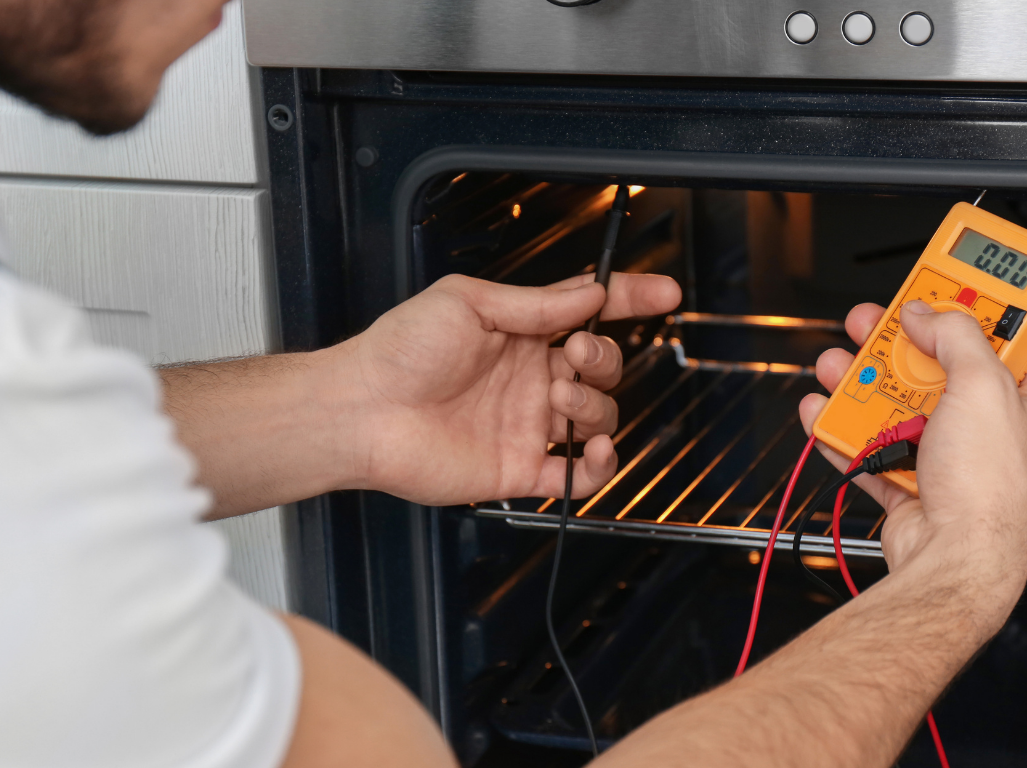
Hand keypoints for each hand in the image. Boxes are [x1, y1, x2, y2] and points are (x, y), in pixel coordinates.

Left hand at [334, 272, 681, 506]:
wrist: (362, 411)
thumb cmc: (399, 350)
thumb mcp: (469, 302)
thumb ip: (537, 304)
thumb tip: (590, 294)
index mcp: (519, 333)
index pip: (589, 313)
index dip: (630, 300)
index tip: (664, 292)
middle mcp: (529, 378)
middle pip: (602, 367)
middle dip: (603, 357)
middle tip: (575, 352)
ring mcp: (527, 425)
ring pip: (597, 417)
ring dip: (594, 403)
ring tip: (559, 396)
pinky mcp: (519, 469)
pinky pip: (577, 477)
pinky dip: (600, 466)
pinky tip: (596, 449)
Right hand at [798, 301, 1026, 628]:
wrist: (952, 564)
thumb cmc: (989, 494)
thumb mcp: (983, 387)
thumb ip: (955, 337)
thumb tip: (930, 313)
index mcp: (1026, 402)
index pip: (1002, 337)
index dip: (970, 307)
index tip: (943, 284)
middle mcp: (989, 430)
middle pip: (937, 368)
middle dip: (897, 345)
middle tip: (871, 322)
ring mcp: (948, 459)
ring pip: (897, 407)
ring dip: (861, 387)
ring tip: (837, 369)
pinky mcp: (911, 487)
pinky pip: (871, 450)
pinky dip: (844, 432)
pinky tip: (824, 413)